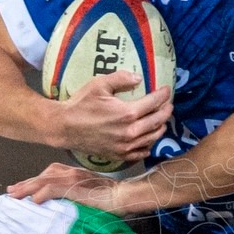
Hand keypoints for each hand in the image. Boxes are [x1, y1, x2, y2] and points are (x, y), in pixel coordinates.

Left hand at [8, 162, 129, 212]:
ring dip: (28, 188)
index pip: (49, 174)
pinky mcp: (76, 187)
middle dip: (26, 184)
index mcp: (74, 173)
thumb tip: (63, 206)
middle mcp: (71, 172)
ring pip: (44, 180)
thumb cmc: (112, 198)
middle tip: (11, 191)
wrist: (124, 195)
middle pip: (42, 175)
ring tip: (15, 195)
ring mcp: (73, 178)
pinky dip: (42, 193)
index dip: (34, 181)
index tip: (22, 188)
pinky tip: (35, 200)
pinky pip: (54, 188)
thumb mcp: (89, 194)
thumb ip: (75, 196)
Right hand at [50, 73, 171, 164]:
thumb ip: (121, 78)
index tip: (167, 90)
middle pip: (157, 121)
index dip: (163, 95)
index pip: (153, 103)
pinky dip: (148, 145)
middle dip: (166, 111)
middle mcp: (130, 132)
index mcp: (127, 113)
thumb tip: (139, 78)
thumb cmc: (80, 104)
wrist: (64, 128)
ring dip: (160, 127)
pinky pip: (141, 152)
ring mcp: (126, 146)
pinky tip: (149, 139)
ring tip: (162, 119)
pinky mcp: (119, 155)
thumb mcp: (99, 85)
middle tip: (168, 104)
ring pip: (152, 138)